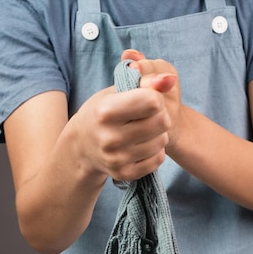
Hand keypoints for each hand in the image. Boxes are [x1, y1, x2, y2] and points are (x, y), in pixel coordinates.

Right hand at [73, 51, 176, 180]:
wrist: (82, 146)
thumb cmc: (102, 112)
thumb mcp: (116, 91)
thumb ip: (144, 81)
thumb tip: (170, 79)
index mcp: (106, 112)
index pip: (152, 101)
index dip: (155, 96)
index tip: (146, 98)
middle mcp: (110, 138)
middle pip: (161, 122)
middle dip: (160, 115)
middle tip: (148, 115)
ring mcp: (117, 159)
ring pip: (162, 141)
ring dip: (158, 133)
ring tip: (144, 130)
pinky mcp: (124, 173)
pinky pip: (158, 159)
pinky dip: (155, 150)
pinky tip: (143, 145)